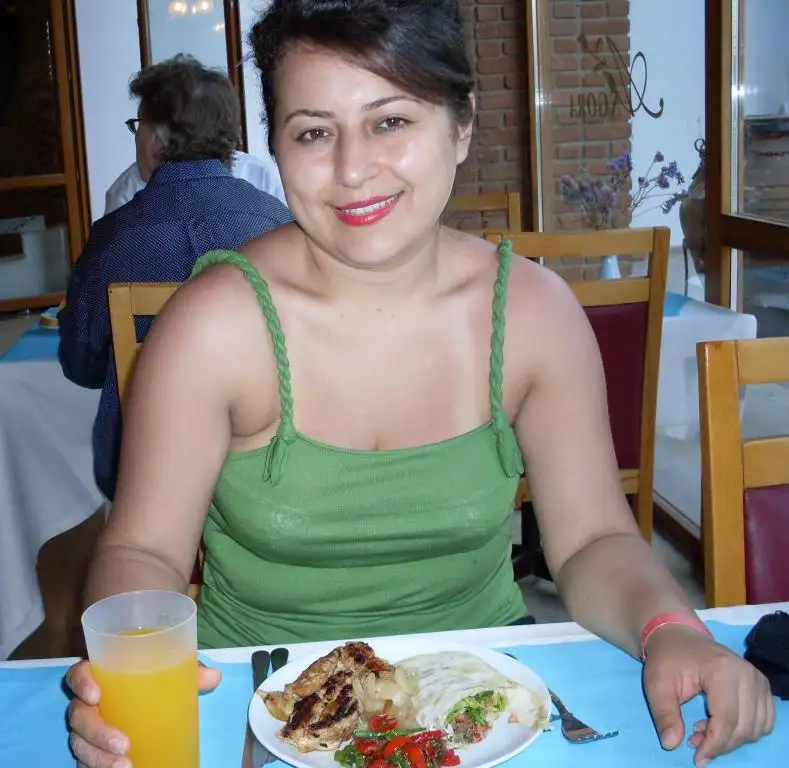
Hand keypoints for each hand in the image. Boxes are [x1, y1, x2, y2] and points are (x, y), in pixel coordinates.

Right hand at [66, 659, 220, 766]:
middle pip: (78, 715)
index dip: (81, 683)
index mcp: (104, 676)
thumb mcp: (173, 675)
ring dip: (98, 758)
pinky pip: (84, 763)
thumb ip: (190, 673)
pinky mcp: (91, 752)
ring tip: (124, 767)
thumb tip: (215, 676)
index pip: (78, 673)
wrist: (151, 708)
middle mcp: (88, 703)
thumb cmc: (157, 683)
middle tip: (123, 744)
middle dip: (97, 732)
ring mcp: (87, 730)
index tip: (96, 696)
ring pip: (80, 744)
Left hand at [643, 624, 774, 765]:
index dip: (714, 745)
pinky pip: (763, 721)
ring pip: (756, 728)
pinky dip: (744, 730)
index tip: (697, 758)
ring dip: (732, 738)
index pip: (727, 719)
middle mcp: (747, 674)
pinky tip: (719, 723)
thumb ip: (664, 714)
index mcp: (721, 670)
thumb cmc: (667, 659)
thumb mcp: (656, 684)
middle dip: (720, 743)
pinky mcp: (762, 686)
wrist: (678, 636)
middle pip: (744, 727)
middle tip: (694, 740)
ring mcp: (758, 680)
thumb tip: (671, 744)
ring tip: (703, 729)